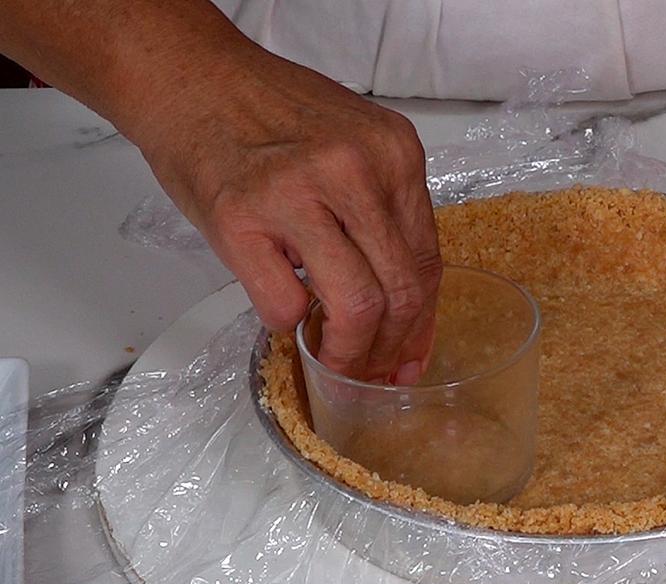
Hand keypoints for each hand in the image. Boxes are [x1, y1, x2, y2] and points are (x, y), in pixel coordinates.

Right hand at [133, 51, 440, 383]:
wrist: (191, 80)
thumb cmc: (270, 116)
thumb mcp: (356, 147)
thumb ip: (385, 214)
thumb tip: (406, 307)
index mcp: (394, 153)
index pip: (427, 260)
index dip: (422, 322)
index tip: (412, 357)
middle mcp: (356, 170)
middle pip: (400, 291)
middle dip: (390, 350)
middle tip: (372, 376)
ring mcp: (299, 194)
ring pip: (355, 308)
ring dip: (347, 354)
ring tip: (334, 362)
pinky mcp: (241, 220)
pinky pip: (284, 306)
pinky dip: (288, 324)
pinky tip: (285, 310)